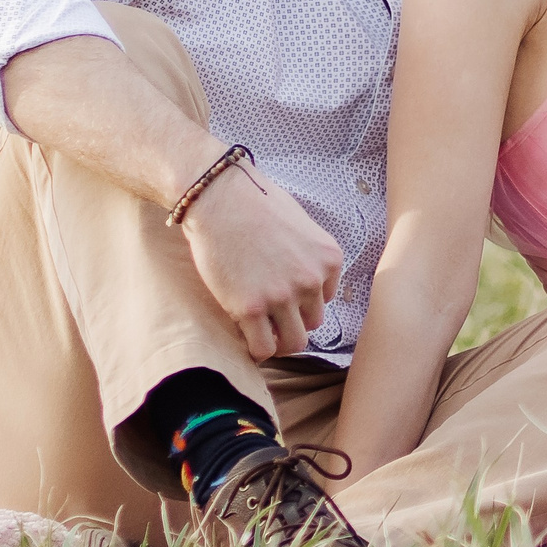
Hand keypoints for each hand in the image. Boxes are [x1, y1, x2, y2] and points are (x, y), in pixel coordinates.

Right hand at [177, 158, 345, 359]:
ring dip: (278, 340)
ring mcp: (282, 296)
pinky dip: (257, 349)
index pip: (326, 297)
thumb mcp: (300, 224)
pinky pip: (263, 348)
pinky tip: (246, 335)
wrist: (218, 197)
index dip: (302, 297)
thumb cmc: (254, 202)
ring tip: (260, 329)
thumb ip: (308, 254)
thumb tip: (304, 278)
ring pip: (293, 342)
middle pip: (313, 322)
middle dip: (292, 320)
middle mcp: (311, 280)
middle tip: (269, 312)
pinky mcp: (250, 308)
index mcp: (328, 259)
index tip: (281, 289)